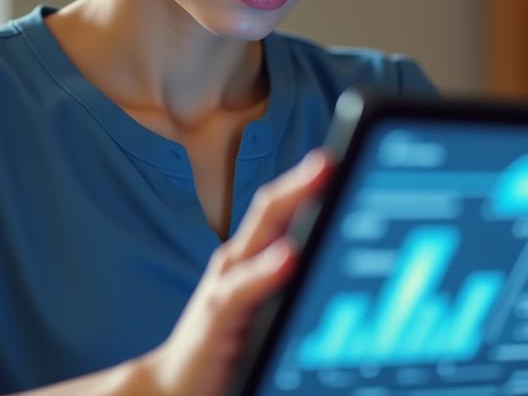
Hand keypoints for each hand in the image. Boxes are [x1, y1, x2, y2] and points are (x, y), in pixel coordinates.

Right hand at [143, 148, 332, 395]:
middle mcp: (238, 262)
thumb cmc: (227, 342)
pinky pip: (243, 289)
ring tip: (319, 181)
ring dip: (290, 204)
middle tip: (333, 158)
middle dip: (302, 180)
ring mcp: (225, 286)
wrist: (175, 385)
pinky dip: (266, 270)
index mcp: (254, 257)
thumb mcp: (267, 308)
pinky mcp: (216, 318)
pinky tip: (289, 256)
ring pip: (259, 235)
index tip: (347, 155)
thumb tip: (352, 266)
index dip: (310, 178)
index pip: (283, 206)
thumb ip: (296, 283)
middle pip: (271, 210)